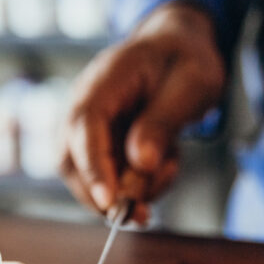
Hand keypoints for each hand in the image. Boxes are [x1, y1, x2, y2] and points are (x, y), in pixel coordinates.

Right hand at [59, 2, 224, 222]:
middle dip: (103, 195)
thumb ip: (164, 122)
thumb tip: (140, 163)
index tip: (110, 202)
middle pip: (71, 161)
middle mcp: (85, 105)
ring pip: (88, 178)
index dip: (93, 167)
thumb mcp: (191, 84)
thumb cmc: (185, 60)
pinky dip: (137, 186)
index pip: (83, 128)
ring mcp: (89, 127)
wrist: (179, 48)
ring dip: (127, 192)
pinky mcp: (101, 145)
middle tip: (143, 215)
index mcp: (103, 82)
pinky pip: (110, 179)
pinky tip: (165, 164)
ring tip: (169, 168)